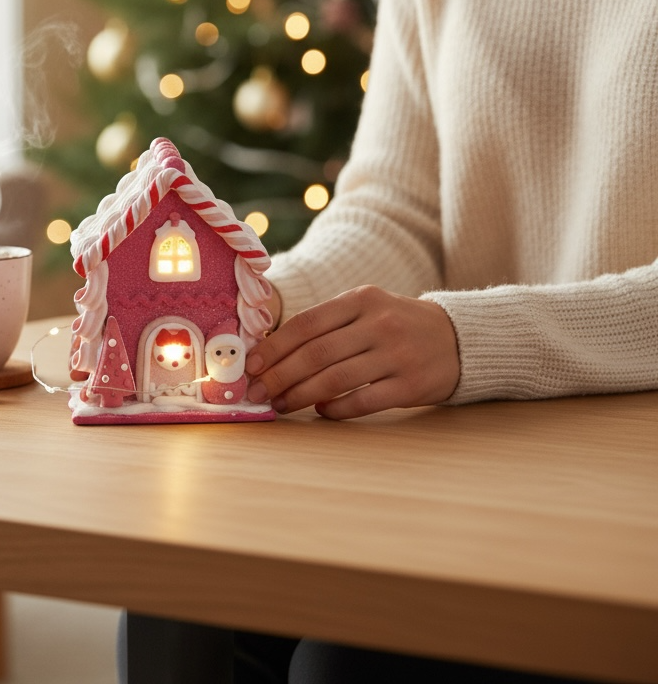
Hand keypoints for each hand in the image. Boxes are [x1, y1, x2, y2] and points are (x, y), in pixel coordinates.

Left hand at [245, 285, 459, 419]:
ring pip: (335, 378)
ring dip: (301, 395)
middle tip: (257, 392)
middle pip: (316, 353)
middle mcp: (378, 323)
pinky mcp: (410, 385)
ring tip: (280, 405)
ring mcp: (396, 354)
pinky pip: (363, 400)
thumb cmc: (397, 324)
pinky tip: (321, 411)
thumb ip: (327, 323)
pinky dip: (336, 408)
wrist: (458, 338)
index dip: (274, 346)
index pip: (306, 323)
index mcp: (361, 299)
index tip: (251, 364)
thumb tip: (274, 351)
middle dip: (280, 375)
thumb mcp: (366, 308)